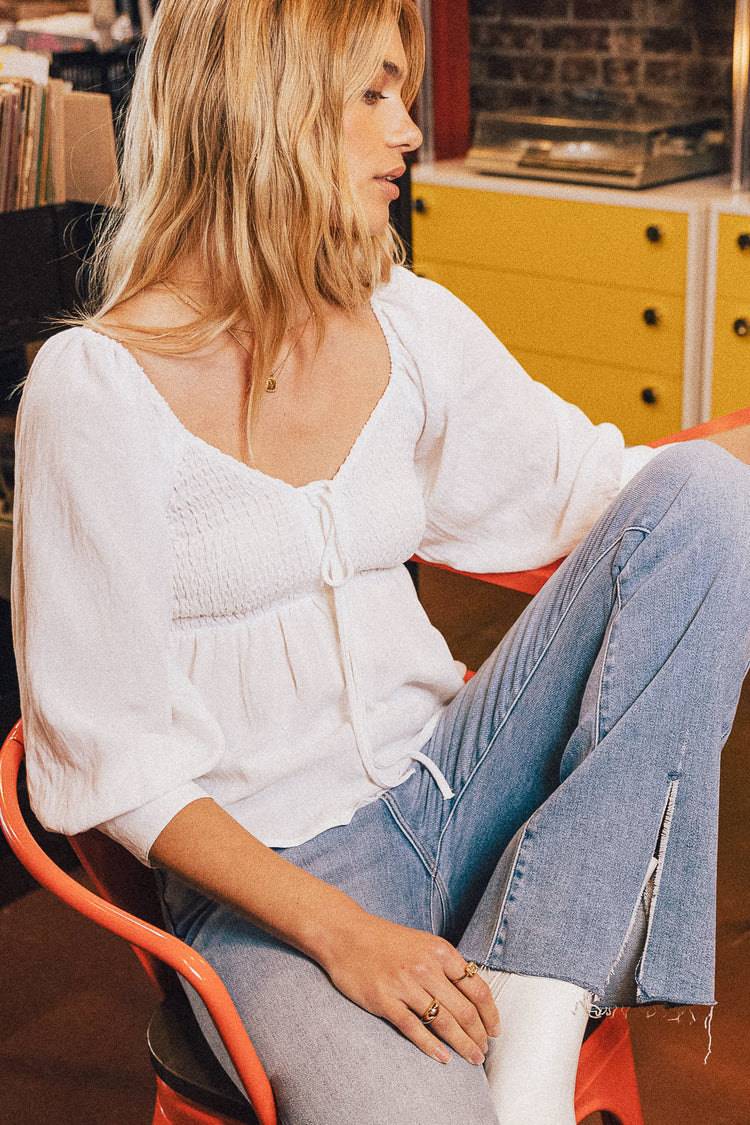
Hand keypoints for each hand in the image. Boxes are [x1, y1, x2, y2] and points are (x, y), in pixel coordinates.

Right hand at [319, 910, 499, 1064]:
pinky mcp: (384, 1000)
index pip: (477, 989)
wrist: (345, 933)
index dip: (490, 1015)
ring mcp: (405, 984)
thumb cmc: (385, 940)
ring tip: (471, 1059)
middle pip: (464, 1011)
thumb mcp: (423, 943)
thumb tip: (472, 996)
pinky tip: (443, 1058)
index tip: (495, 1031)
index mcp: (440, 951)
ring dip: (462, 1045)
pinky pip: (414, 1029)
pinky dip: (432, 1047)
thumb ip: (446, 965)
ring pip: (444, 1023)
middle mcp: (426, 967)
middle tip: (483, 1052)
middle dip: (479, 1036)